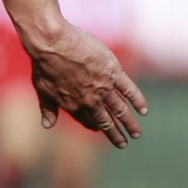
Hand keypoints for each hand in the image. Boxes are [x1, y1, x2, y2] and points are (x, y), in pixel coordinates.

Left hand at [27, 23, 147, 149]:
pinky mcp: (113, 72)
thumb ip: (48, 108)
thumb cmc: (44, 64)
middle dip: (116, 134)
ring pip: (120, 109)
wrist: (53, 44)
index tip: (100, 130)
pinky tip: (144, 110)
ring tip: (137, 134)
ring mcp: (103, 87)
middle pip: (106, 121)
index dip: (95, 126)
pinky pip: (129, 90)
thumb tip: (47, 125)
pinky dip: (138, 100)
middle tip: (124, 144)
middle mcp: (90, 100)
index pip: (87, 120)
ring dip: (129, 123)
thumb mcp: (42, 89)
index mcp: (73, 105)